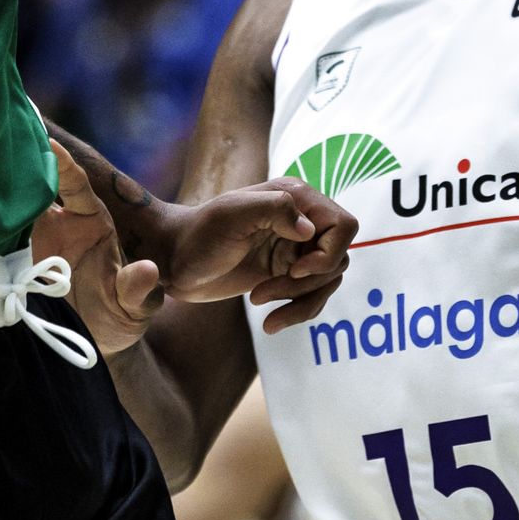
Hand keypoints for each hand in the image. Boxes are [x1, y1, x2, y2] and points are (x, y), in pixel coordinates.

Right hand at [32, 143, 164, 361]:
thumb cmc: (118, 314)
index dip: (62, 164)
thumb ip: (138, 288)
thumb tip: (148, 271)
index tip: (48, 143)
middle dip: (17, 167)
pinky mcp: (12, 265)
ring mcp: (32, 242)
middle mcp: (58, 223)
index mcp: (89, 220)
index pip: (75, 183)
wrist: (90, 342)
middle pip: (34, 187)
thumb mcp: (135, 305)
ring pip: (10, 211)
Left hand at [164, 177, 354, 323]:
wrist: (175, 260)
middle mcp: (300, 221)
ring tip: (260, 303)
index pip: (343, 225)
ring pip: (327, 283)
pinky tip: (269, 322)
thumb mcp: (232, 214)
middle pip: (338, 259)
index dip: (328, 253)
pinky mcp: (285, 274)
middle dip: (306, 284)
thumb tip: (310, 230)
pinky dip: (295, 313)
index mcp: (294, 197)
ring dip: (299, 302)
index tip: (296, 269)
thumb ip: (274, 209)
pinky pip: (312, 298)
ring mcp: (294, 248)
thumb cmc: (199, 233)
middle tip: (266, 292)